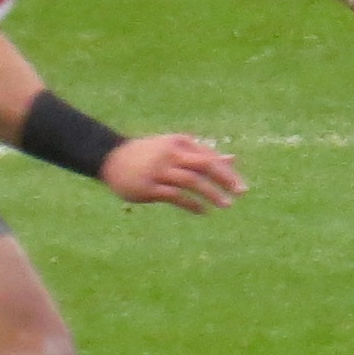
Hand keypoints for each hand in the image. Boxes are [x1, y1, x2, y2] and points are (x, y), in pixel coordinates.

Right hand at [101, 133, 245, 213]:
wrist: (112, 159)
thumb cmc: (151, 154)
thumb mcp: (177, 149)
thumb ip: (204, 155)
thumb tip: (233, 160)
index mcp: (180, 143)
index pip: (210, 156)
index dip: (227, 172)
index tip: (241, 186)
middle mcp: (171, 154)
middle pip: (205, 165)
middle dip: (225, 179)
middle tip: (241, 193)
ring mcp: (160, 171)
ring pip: (192, 181)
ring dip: (211, 193)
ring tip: (225, 205)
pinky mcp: (149, 187)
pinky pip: (176, 196)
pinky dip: (192, 204)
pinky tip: (203, 212)